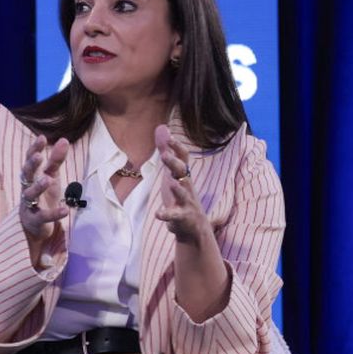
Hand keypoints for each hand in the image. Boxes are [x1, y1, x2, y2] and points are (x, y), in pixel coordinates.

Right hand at [18, 132, 71, 240]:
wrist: (36, 225)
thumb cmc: (43, 196)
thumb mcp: (51, 176)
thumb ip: (56, 160)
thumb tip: (64, 139)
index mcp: (31, 176)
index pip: (29, 160)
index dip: (34, 149)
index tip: (42, 138)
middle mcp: (27, 188)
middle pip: (26, 175)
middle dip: (31, 166)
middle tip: (38, 157)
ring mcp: (29, 204)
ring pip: (30, 194)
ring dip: (38, 187)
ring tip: (48, 179)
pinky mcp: (35, 220)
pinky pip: (44, 216)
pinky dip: (54, 213)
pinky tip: (65, 209)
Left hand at [153, 124, 212, 246]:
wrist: (194, 226)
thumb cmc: (181, 194)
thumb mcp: (173, 172)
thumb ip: (167, 151)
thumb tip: (162, 127)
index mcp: (183, 174)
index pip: (184, 158)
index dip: (177, 148)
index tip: (170, 138)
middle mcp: (187, 186)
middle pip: (183, 172)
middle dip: (174, 163)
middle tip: (164, 155)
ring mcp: (186, 202)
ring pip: (183, 194)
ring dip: (177, 189)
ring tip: (171, 183)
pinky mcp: (182, 217)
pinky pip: (174, 215)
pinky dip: (166, 214)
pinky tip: (158, 214)